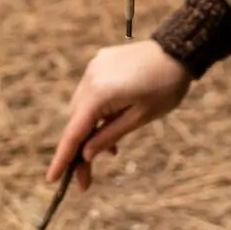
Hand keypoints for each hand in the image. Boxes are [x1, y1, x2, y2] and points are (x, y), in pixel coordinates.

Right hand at [46, 40, 191, 191]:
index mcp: (99, 94)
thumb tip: (85, 155)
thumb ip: (109, 136)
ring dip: (89, 130)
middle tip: (85, 180)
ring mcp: (93, 68)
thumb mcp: (140, 118)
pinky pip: (91, 92)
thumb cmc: (165, 87)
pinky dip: (96, 111)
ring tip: (110, 152)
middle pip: (76, 121)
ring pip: (82, 107)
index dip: (62, 158)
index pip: (74, 133)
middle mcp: (90, 79)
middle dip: (79, 150)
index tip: (52, 179)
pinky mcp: (99, 63)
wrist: (178, 50)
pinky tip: (110, 124)